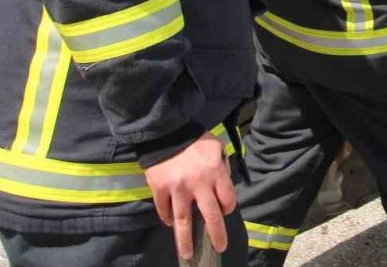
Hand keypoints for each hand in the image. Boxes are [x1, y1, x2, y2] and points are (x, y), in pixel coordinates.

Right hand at [143, 133, 234, 258]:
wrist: (165, 132)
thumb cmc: (195, 140)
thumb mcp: (217, 147)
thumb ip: (223, 166)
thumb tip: (224, 186)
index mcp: (215, 172)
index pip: (227, 200)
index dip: (228, 208)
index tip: (224, 211)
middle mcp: (198, 183)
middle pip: (210, 216)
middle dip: (216, 235)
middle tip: (219, 248)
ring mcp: (177, 188)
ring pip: (183, 221)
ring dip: (185, 240)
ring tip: (187, 255)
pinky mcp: (159, 189)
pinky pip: (163, 210)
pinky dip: (167, 219)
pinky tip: (170, 224)